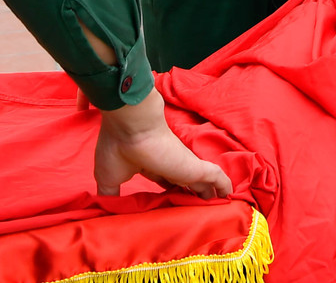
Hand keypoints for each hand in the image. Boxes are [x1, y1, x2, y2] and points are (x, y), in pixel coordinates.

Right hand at [94, 89, 231, 197]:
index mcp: (149, 165)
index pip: (162, 180)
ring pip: (201, 181)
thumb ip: (110, 195)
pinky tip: (230, 194)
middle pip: (183, 181)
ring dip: (208, 193)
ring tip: (218, 206)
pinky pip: (215, 177)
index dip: (168, 190)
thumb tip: (105, 209)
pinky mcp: (195, 167)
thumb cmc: (118, 148)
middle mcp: (169, 163)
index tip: (173, 201)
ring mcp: (183, 165)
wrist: (132, 125)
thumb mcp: (108, 178)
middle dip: (190, 194)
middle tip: (199, 209)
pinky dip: (223, 185)